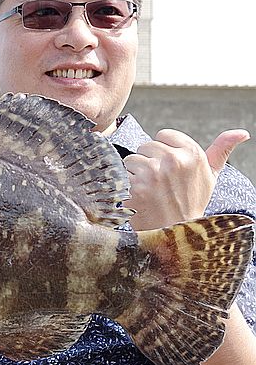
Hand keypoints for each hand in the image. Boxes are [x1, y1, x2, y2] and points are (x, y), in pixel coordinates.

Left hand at [123, 129, 249, 230]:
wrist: (177, 232)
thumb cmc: (192, 202)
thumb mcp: (211, 176)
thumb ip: (221, 150)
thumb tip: (243, 132)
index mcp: (192, 153)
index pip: (163, 135)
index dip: (162, 150)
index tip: (167, 166)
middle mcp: (173, 160)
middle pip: (145, 146)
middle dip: (147, 161)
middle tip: (158, 182)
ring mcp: (153, 174)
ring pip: (131, 160)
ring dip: (134, 173)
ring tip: (149, 190)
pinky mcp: (136, 187)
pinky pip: (122, 176)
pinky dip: (126, 186)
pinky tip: (138, 197)